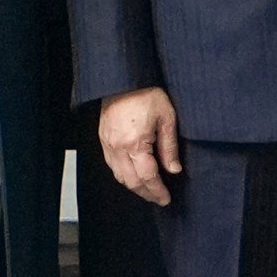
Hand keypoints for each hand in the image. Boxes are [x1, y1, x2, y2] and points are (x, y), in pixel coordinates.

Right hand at [99, 86, 182, 204]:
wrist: (124, 77)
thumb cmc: (146, 92)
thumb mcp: (166, 117)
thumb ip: (169, 146)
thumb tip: (174, 169)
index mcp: (135, 143)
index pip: (148, 177)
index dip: (157, 191)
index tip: (166, 199)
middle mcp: (118, 147)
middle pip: (132, 182)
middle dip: (146, 194)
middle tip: (159, 199)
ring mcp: (108, 143)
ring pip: (119, 176)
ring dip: (134, 187)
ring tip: (148, 189)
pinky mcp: (103, 138)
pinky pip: (111, 165)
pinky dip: (122, 175)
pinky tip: (132, 175)